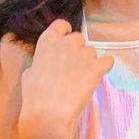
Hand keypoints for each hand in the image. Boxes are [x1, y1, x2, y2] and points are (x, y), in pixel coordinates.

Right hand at [18, 18, 113, 138]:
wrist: (48, 114)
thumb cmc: (34, 96)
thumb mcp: (30, 71)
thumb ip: (43, 60)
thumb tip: (49, 61)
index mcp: (48, 40)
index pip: (62, 24)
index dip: (65, 33)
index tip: (66, 43)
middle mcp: (67, 42)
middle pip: (79, 38)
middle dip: (77, 50)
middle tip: (72, 68)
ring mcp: (83, 54)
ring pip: (92, 51)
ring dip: (89, 62)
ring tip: (81, 80)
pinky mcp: (97, 67)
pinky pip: (108, 60)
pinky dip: (105, 66)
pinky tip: (97, 76)